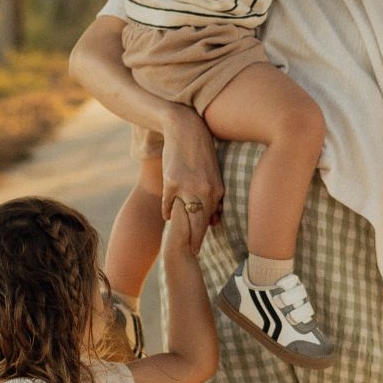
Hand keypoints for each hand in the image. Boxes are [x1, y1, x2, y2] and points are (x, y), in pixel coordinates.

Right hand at [159, 111, 222, 251]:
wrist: (185, 129)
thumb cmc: (202, 151)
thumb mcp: (213, 172)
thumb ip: (214, 194)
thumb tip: (214, 219)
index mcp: (216, 188)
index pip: (211, 218)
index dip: (205, 234)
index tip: (201, 247)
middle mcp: (203, 190)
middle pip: (199, 223)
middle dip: (197, 240)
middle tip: (193, 253)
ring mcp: (186, 187)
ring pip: (183, 216)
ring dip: (181, 230)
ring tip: (180, 241)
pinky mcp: (171, 182)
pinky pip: (167, 204)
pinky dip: (166, 212)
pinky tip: (167, 217)